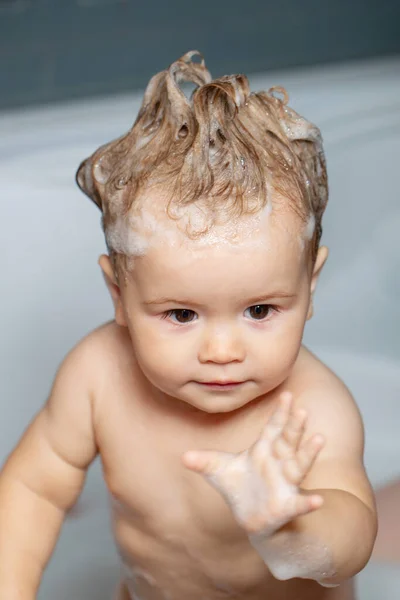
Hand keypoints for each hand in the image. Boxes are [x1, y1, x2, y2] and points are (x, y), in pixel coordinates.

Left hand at [182, 392, 324, 535]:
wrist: (250, 518)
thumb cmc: (239, 487)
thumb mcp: (218, 472)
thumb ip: (204, 461)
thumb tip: (184, 456)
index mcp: (263, 450)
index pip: (273, 428)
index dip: (280, 413)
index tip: (287, 395)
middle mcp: (278, 463)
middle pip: (288, 441)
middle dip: (295, 426)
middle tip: (302, 410)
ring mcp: (285, 483)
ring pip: (299, 465)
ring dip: (309, 453)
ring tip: (319, 438)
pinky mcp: (287, 505)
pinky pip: (300, 503)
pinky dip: (309, 502)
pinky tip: (318, 501)